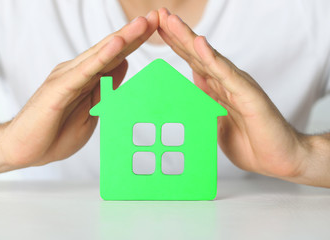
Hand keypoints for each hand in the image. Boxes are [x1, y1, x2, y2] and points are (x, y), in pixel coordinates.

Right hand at [0, 12, 158, 169]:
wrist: (22, 150)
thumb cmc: (55, 134)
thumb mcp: (92, 111)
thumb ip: (106, 88)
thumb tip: (123, 64)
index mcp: (87, 79)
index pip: (115, 57)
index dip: (135, 43)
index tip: (156, 29)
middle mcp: (77, 72)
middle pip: (110, 50)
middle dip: (134, 33)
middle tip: (156, 17)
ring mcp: (67, 78)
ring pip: (100, 55)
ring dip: (123, 38)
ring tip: (142, 23)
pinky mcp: (59, 89)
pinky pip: (85, 71)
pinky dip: (102, 57)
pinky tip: (117, 45)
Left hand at [157, 8, 311, 183]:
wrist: (279, 159)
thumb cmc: (250, 143)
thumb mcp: (214, 124)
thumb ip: (203, 106)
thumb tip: (188, 92)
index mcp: (217, 89)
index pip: (192, 62)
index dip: (175, 45)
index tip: (157, 29)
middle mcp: (225, 82)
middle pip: (196, 54)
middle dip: (176, 34)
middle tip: (158, 14)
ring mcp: (236, 86)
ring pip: (208, 58)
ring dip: (188, 38)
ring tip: (171, 20)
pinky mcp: (247, 94)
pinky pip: (226, 74)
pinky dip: (211, 58)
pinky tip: (198, 42)